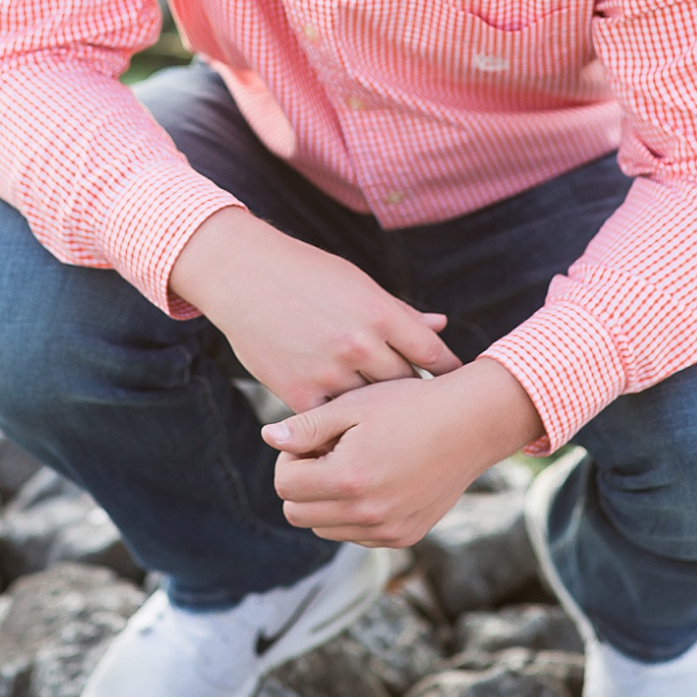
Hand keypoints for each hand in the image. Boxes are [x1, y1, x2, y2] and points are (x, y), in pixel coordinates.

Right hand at [169, 207, 461, 413]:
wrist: (241, 276)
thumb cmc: (306, 274)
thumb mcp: (357, 283)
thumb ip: (398, 312)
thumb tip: (441, 326)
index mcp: (379, 312)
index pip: (432, 353)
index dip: (447, 370)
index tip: (455, 382)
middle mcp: (359, 344)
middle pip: (404, 383)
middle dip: (412, 392)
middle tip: (423, 405)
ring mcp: (328, 372)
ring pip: (371, 406)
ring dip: (377, 410)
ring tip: (388, 418)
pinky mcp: (298, 394)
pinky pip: (333, 419)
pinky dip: (340, 420)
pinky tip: (345, 422)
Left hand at [263, 357, 541, 547]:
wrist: (471, 423)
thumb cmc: (411, 404)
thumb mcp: (355, 404)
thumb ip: (308, 426)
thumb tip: (268, 437)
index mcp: (348, 478)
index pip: (284, 484)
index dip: (290, 456)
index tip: (314, 436)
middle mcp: (366, 514)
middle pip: (298, 514)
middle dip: (302, 482)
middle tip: (328, 450)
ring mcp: (387, 530)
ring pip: (325, 529)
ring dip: (325, 500)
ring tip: (352, 462)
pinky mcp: (404, 537)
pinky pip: (357, 535)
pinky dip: (353, 514)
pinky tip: (375, 478)